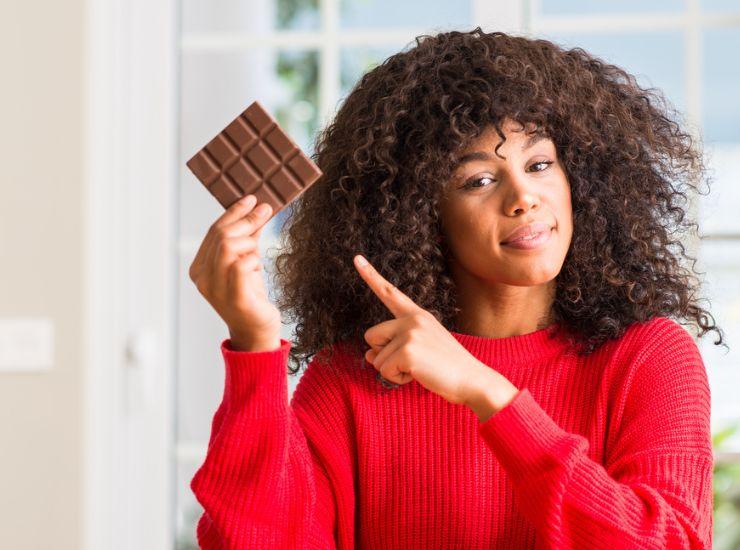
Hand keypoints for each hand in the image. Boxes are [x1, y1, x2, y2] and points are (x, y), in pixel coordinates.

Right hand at [189, 195, 281, 348]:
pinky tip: (258, 266)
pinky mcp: (234, 297)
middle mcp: (202, 278)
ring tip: (259, 247)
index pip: (213, 231)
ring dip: (249, 241)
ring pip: (228, 246)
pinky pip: (241, 265)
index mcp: (199, 268)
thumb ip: (247, 238)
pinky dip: (253, 260)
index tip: (251, 199)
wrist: (257, 330)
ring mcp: (215, 289)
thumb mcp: (247, 261)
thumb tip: (256, 209)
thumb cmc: (251, 295)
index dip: (233, 212)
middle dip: (245, 219)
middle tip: (265, 209)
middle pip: (221, 235)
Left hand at [352, 254, 517, 412]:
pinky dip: (396, 379)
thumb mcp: (418, 351)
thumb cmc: (446, 368)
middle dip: (383, 354)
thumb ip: (391, 347)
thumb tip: (368, 355)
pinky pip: (384, 370)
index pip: (390, 293)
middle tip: (411, 361)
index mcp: (417, 315)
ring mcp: (410, 334)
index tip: (356, 258)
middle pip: (371, 336)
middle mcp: (412, 319)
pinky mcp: (408, 352)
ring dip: (392, 371)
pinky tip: (418, 375)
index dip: (370, 275)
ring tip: (420, 369)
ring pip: (376, 358)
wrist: (472, 380)